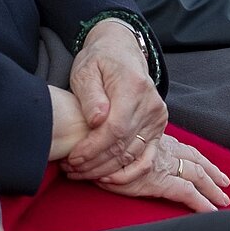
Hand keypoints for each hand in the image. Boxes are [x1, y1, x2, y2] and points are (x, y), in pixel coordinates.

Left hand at [61, 20, 167, 178]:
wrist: (121, 52)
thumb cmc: (99, 60)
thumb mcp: (86, 70)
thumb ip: (91, 95)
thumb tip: (97, 120)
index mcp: (133, 87)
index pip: (115, 129)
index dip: (93, 148)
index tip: (73, 157)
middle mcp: (151, 105)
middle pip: (123, 146)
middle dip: (95, 163)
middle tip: (71, 169)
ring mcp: (157, 118)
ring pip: (132, 156)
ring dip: (106, 170)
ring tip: (82, 173)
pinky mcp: (158, 128)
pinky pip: (147, 158)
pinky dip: (128, 173)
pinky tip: (107, 178)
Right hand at [86, 132, 229, 212]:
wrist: (87, 137)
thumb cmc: (93, 138)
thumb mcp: (114, 138)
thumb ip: (124, 144)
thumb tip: (121, 151)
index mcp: (153, 139)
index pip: (181, 147)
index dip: (197, 156)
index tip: (208, 164)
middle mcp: (161, 149)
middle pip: (194, 160)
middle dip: (212, 172)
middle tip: (225, 182)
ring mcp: (161, 164)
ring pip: (196, 175)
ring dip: (212, 188)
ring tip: (224, 200)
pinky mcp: (157, 180)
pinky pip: (186, 192)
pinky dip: (201, 202)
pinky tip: (212, 212)